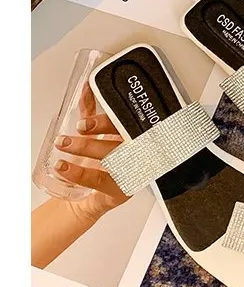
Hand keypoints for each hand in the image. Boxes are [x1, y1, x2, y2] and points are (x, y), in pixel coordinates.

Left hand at [53, 82, 127, 221]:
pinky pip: (101, 180)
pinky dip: (80, 173)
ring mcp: (131, 171)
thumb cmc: (102, 162)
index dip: (106, 122)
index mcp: (135, 134)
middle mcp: (137, 151)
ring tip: (62, 145)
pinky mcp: (122, 189)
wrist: (97, 197)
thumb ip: (92, 112)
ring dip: (86, 149)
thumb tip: (85, 89)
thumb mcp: (100, 134)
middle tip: (72, 133)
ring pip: (112, 157)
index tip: (85, 123)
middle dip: (97, 133)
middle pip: (122, 138)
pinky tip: (64, 167)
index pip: (127, 122)